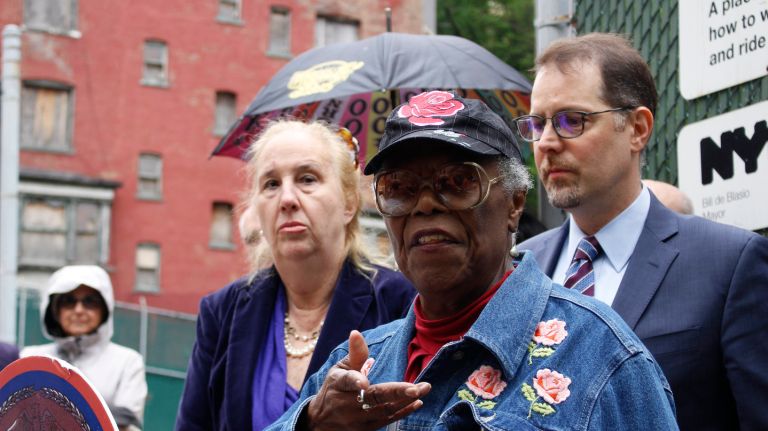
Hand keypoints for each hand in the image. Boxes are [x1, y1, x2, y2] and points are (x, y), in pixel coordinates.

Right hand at [304, 330, 430, 430]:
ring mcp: (357, 419)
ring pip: (385, 410)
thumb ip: (353, 354)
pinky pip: (387, 420)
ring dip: (406, 401)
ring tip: (423, 389)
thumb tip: (356, 332)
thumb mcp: (338, 370)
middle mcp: (347, 403)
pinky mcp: (366, 429)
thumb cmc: (333, 390)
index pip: (346, 381)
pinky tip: (417, 402)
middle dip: (398, 392)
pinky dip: (403, 412)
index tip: (363, 382)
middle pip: (374, 398)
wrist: (321, 422)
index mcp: (339, 384)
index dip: (355, 381)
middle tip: (419, 387)